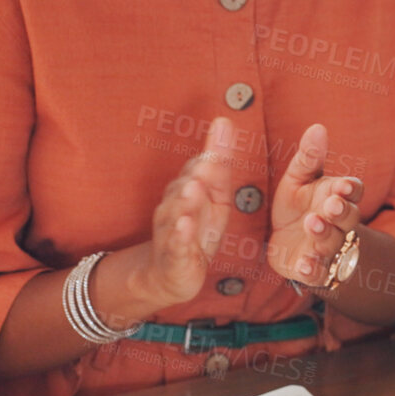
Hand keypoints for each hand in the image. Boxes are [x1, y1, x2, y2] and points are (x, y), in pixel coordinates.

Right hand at [135, 117, 240, 307]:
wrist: (169, 274)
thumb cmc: (196, 229)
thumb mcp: (215, 196)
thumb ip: (219, 163)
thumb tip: (225, 121)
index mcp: (187, 189)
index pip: (199, 166)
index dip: (212, 151)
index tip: (222, 126)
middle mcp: (174, 206)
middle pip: (185, 186)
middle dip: (196, 174)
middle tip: (207, 161)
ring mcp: (171, 230)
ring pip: (176, 213)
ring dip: (185, 201)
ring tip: (193, 188)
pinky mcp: (174, 254)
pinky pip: (176, 243)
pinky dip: (180, 234)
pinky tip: (185, 224)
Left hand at [266, 124, 362, 286]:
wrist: (290, 242)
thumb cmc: (299, 205)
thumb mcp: (298, 179)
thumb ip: (309, 158)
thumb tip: (317, 127)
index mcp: (338, 196)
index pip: (353, 191)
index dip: (350, 189)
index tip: (343, 185)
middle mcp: (339, 223)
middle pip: (348, 217)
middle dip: (341, 211)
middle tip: (330, 205)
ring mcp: (328, 248)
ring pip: (334, 243)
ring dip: (325, 235)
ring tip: (313, 224)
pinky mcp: (313, 269)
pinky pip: (318, 272)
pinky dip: (314, 270)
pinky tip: (305, 264)